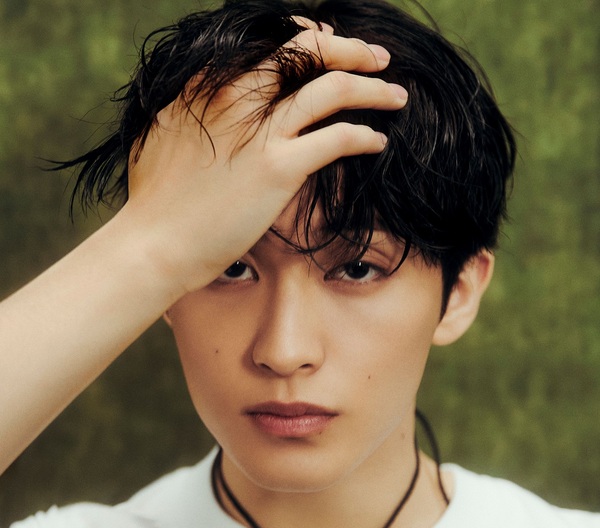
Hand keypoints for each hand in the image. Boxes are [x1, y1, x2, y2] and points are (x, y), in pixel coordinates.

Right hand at [124, 23, 407, 297]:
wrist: (154, 243)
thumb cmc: (155, 202)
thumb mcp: (162, 136)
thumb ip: (191, 110)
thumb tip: (206, 102)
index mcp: (207, 83)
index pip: (270, 42)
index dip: (307, 36)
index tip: (329, 43)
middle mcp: (235, 96)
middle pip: (307, 51)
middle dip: (351, 49)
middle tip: (379, 57)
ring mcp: (259, 131)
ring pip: (332, 89)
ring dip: (373, 88)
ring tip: (396, 94)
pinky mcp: (279, 168)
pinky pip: (337, 138)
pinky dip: (363, 135)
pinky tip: (377, 141)